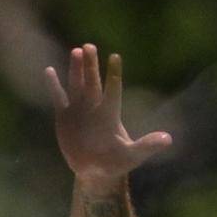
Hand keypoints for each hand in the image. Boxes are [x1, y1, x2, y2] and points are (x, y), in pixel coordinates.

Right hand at [43, 43, 175, 191]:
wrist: (94, 170)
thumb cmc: (116, 162)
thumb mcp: (133, 155)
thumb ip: (147, 146)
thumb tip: (168, 139)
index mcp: (110, 114)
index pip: (113, 90)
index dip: (114, 74)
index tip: (115, 57)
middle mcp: (94, 107)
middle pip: (92, 82)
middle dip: (91, 65)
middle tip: (89, 46)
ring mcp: (79, 110)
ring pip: (77, 84)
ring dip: (76, 69)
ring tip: (76, 51)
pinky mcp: (65, 116)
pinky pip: (59, 97)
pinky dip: (54, 85)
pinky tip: (49, 70)